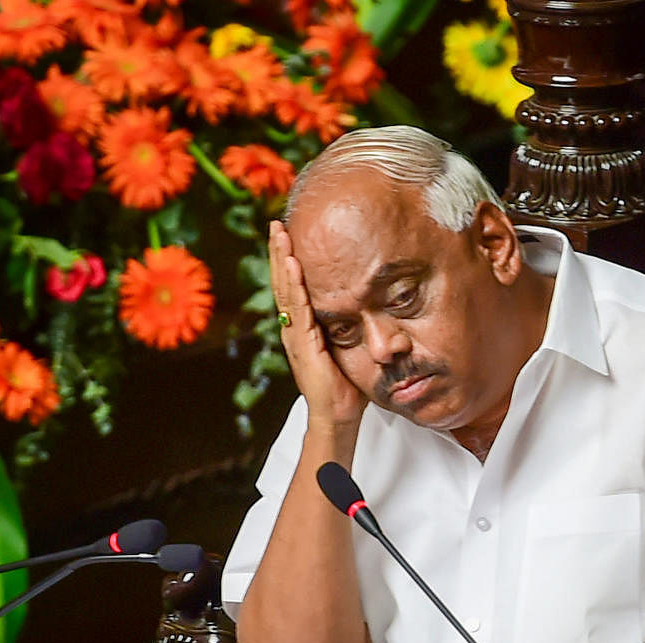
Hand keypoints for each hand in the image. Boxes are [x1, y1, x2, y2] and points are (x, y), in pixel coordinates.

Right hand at [269, 221, 365, 430]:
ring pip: (286, 290)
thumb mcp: (347, 347)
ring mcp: (296, 336)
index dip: (289, 261)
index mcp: (303, 328)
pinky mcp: (303, 344)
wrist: (338, 416)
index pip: (293, 287)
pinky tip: (295, 265)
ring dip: (283, 260)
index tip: (288, 234)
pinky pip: (298, 309)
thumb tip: (367, 305)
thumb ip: (349, 327)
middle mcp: (294, 328)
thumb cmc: (346, 387)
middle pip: (284, 282)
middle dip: (281, 252)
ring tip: (280, 234)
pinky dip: (295, 285)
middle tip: (277, 223)